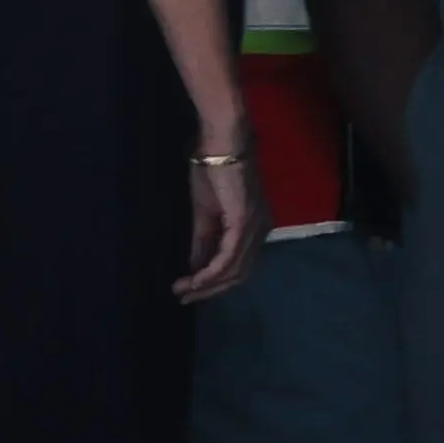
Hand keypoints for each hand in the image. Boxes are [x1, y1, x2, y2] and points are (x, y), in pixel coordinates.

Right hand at [176, 137, 266, 303]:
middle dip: (210, 290)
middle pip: (239, 274)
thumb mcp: (204, 214)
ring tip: (182, 290)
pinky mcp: (244, 224)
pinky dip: (209, 273)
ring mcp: (255, 229)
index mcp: (255, 227)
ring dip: (206, 285)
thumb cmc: (211, 171)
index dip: (214, 283)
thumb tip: (195, 268)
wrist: (218, 145)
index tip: (187, 291)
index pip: (238, 265)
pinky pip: (228, 258)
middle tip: (183, 297)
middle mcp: (261, 232)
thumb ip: (203, 242)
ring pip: (233, 270)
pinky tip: (193, 280)